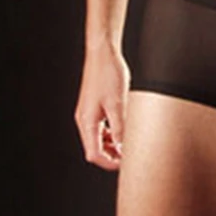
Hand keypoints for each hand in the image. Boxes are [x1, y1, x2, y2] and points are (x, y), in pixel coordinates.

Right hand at [74, 41, 128, 170]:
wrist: (103, 52)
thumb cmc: (108, 73)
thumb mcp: (118, 104)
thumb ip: (120, 129)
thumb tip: (124, 148)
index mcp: (87, 122)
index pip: (95, 154)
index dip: (111, 162)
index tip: (127, 163)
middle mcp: (85, 120)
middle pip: (95, 149)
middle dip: (113, 155)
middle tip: (130, 155)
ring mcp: (89, 113)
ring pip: (99, 138)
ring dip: (113, 144)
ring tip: (129, 142)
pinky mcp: (94, 106)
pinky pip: (102, 127)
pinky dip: (112, 132)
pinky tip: (124, 128)